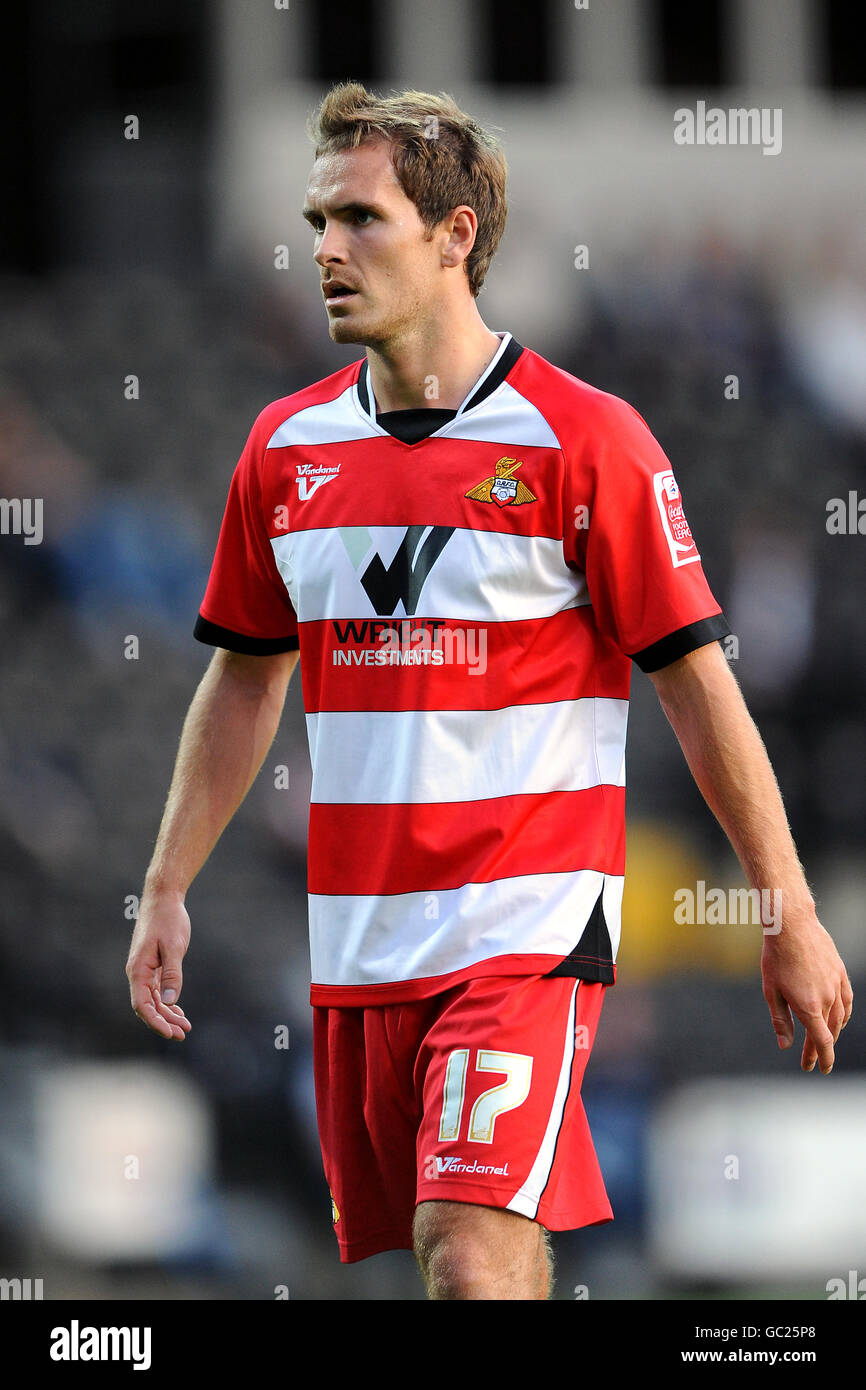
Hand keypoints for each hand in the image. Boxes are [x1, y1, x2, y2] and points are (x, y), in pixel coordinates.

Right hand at [125, 889, 192, 1040]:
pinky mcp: (153, 965)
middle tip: (183, 1034)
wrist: (163, 898)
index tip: (170, 1033)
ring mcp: (144, 970)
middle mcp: (137, 972)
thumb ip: (172, 974)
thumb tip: (170, 1001)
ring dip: (167, 1014)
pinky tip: (178, 1011)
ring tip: (185, 1027)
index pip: (142, 1005)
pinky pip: (157, 990)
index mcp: (138, 969)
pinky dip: (167, 1001)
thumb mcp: (174, 946)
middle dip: (164, 1022)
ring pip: (153, 1000)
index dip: (155, 1021)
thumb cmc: (168, 919)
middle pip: (147, 1006)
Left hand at [761, 916, 852, 1073]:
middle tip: (810, 1061)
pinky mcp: (840, 973)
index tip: (819, 1070)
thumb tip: (786, 1045)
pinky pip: (847, 1000)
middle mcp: (827, 999)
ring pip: (839, 1017)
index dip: (821, 1059)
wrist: (792, 926)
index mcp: (809, 1007)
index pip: (821, 1042)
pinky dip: (843, 1014)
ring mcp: (836, 985)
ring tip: (823, 1042)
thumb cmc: (776, 958)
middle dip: (820, 1049)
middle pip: (829, 1032)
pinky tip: (839, 1019)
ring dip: (831, 1033)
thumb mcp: (771, 991)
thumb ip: (780, 1020)